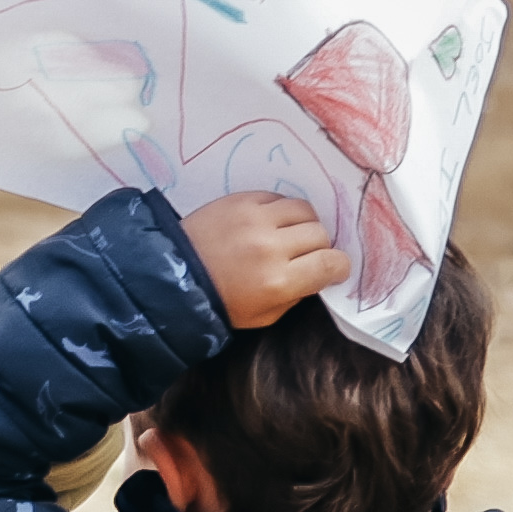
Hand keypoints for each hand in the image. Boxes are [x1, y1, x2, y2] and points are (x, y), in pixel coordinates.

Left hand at [183, 194, 346, 330]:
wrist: (174, 274)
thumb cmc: (221, 301)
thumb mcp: (265, 315)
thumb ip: (298, 294)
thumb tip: (321, 273)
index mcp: (279, 281)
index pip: (332, 263)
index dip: (338, 266)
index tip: (332, 268)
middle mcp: (270, 246)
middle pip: (321, 235)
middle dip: (318, 247)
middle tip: (303, 255)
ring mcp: (254, 219)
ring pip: (305, 210)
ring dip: (303, 224)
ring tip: (289, 235)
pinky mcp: (240, 200)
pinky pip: (279, 197)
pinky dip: (280, 210)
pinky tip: (270, 223)